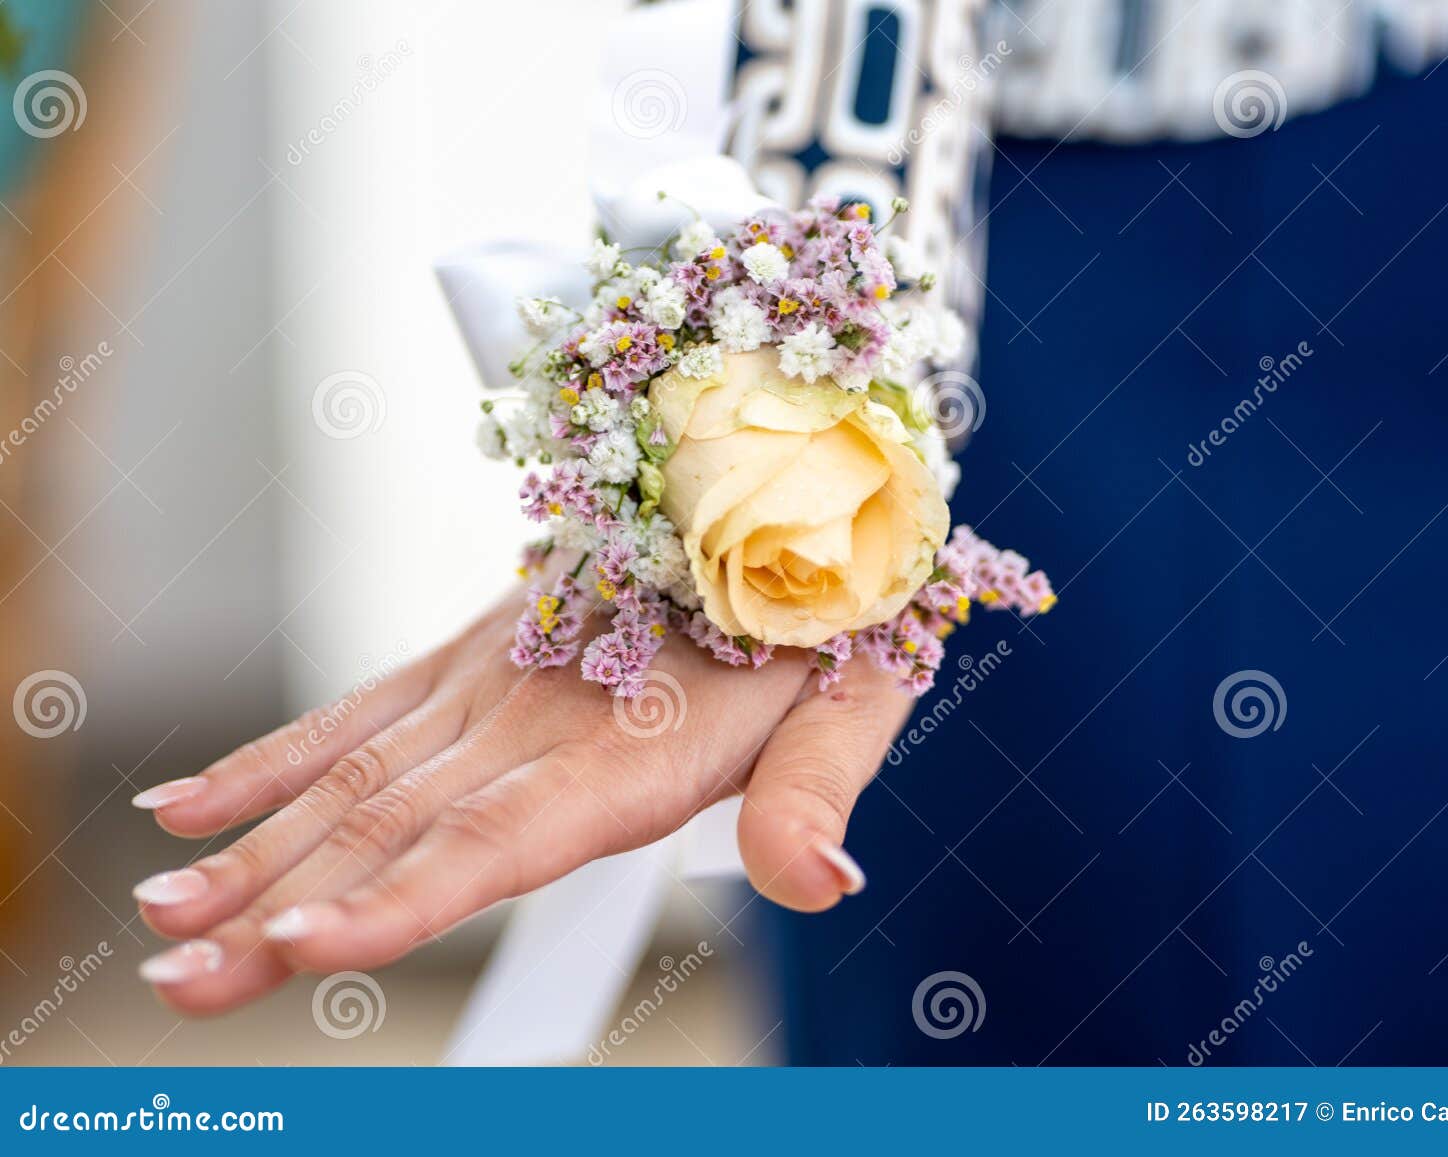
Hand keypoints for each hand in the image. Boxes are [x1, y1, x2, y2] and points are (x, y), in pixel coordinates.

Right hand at [131, 581, 909, 1014]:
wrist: (787, 483)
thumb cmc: (824, 613)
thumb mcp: (851, 699)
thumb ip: (812, 793)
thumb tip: (818, 885)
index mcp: (631, 736)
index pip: (501, 832)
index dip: (405, 893)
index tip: (305, 941)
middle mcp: (540, 709)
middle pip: (398, 820)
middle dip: (284, 905)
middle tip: (184, 980)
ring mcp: (494, 676)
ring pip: (355, 776)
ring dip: (254, 850)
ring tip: (163, 918)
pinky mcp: (474, 654)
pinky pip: (359, 714)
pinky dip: (270, 763)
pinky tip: (191, 810)